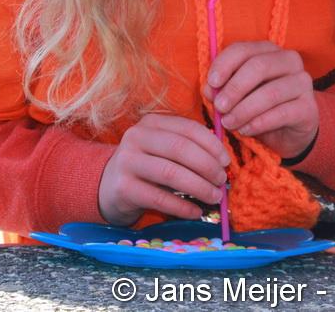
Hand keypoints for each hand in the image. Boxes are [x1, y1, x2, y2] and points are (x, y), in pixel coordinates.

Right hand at [98, 113, 229, 226]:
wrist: (108, 186)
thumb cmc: (147, 166)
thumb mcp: (163, 148)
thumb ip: (189, 147)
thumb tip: (223, 160)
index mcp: (151, 123)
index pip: (187, 128)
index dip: (211, 144)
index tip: (226, 161)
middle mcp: (136, 137)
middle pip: (180, 149)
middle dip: (207, 166)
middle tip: (222, 180)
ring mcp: (127, 162)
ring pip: (171, 173)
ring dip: (199, 187)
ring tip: (215, 197)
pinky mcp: (124, 188)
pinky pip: (160, 198)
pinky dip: (183, 207)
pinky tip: (195, 212)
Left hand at [204, 41, 318, 159]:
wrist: (288, 133)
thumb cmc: (258, 107)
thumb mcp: (237, 95)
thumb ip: (222, 88)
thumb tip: (208, 89)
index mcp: (269, 50)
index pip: (244, 49)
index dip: (225, 64)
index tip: (211, 83)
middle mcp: (290, 60)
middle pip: (259, 67)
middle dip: (234, 88)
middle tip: (219, 107)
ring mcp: (303, 83)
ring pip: (270, 93)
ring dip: (244, 110)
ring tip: (228, 123)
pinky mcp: (309, 108)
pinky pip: (281, 114)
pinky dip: (258, 123)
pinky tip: (245, 130)